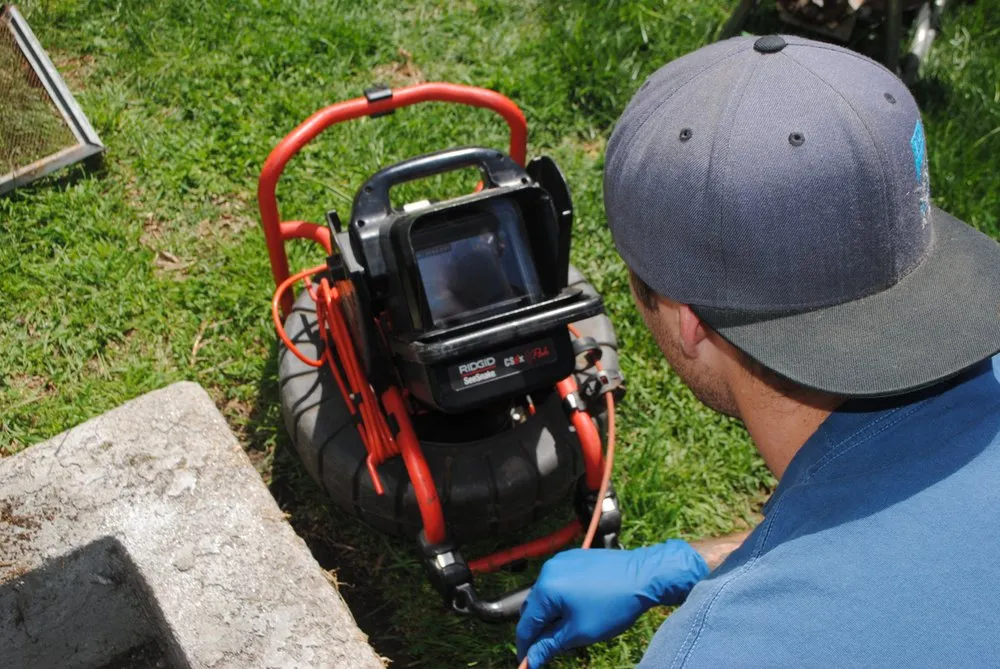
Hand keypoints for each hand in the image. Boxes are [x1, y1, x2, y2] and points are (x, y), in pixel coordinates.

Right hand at [515, 540, 708, 667]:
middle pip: (533, 608)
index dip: (525, 647)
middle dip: (538, 630)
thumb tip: (531, 660)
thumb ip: (550, 645)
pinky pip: (559, 581)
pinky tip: (578, 609)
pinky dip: (561, 598)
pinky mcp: (574, 557)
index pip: (526, 624)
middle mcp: (548, 570)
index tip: (527, 663)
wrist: (644, 575)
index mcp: (545, 589)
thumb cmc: (613, 605)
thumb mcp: (580, 633)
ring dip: (551, 613)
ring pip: (547, 594)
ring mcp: (561, 561)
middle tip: (548, 649)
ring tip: (567, 629)